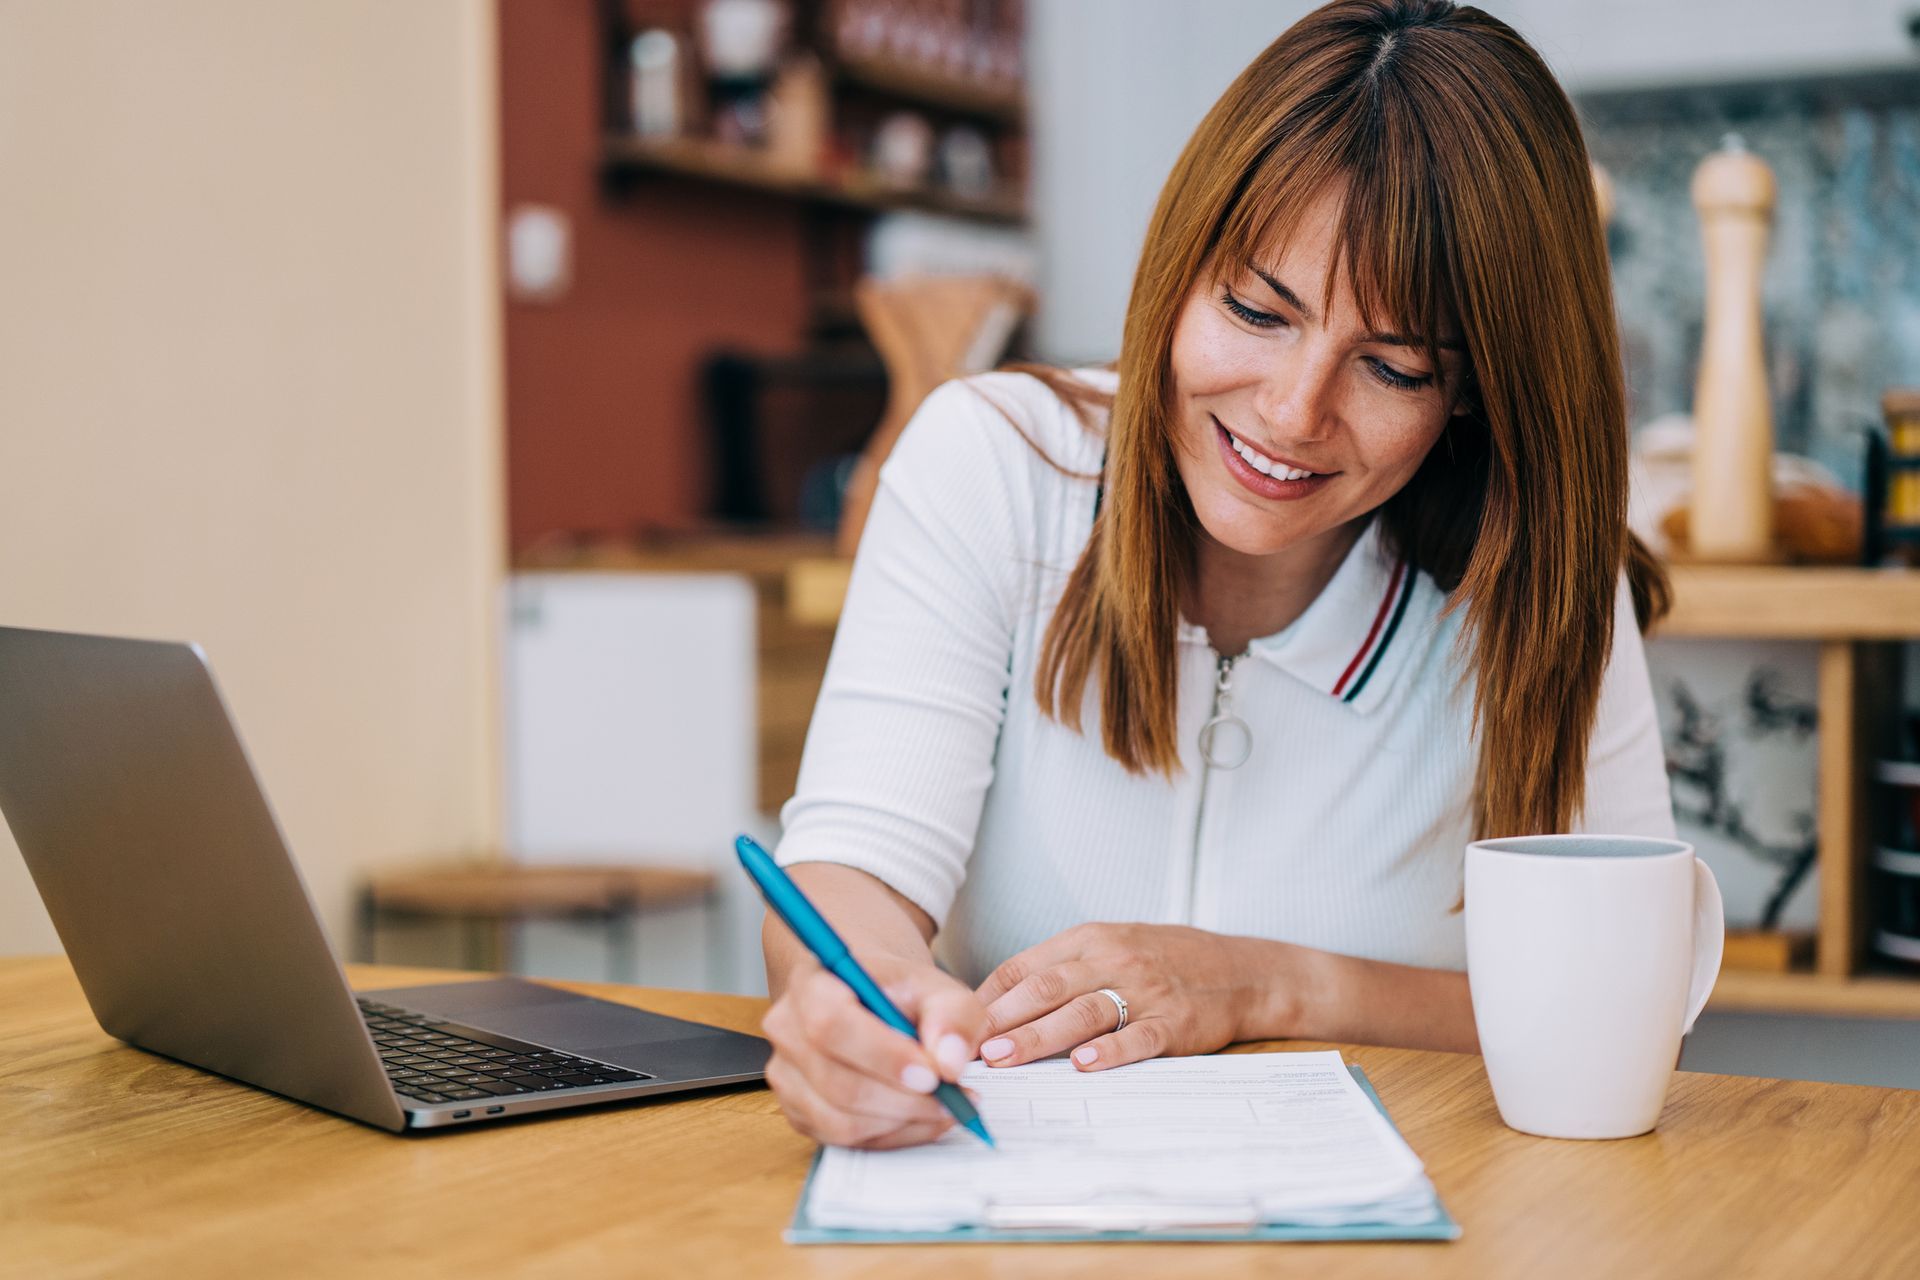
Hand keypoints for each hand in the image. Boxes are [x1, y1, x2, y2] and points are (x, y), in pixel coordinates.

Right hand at [760, 955, 989, 1148]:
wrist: (874, 1000)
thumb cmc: (900, 993)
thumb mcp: (937, 988)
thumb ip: (952, 1015)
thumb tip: (949, 1062)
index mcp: (814, 982)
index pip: (832, 1024)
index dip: (882, 1056)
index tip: (931, 1074)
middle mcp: (787, 1029)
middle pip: (836, 1083)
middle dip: (903, 1101)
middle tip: (952, 1100)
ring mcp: (786, 1074)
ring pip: (840, 1121)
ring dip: (901, 1123)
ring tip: (944, 1108)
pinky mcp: (797, 1110)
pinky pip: (842, 1141)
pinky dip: (890, 1136)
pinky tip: (919, 1117)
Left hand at [973, 923, 1287, 1070]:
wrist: (1241, 971)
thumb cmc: (1164, 960)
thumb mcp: (1110, 945)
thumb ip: (1060, 969)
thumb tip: (997, 1002)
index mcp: (1089, 939)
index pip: (1026, 966)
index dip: (989, 997)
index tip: (958, 1024)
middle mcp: (1113, 960)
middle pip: (1046, 989)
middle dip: (1003, 1019)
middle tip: (969, 1045)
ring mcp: (1145, 992)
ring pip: (1083, 1012)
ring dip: (1040, 1037)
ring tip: (1006, 1058)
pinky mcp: (1175, 1024)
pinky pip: (1139, 1038)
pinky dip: (1111, 1051)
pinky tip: (1084, 1065)